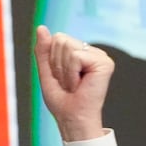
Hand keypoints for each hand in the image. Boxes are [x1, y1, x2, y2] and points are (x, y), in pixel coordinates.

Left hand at [35, 26, 111, 141]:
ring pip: (67, 47)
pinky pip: (76, 57)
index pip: (57, 38)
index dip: (52, 59)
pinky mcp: (105, 63)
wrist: (72, 117)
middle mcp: (91, 51)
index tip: (60, 77)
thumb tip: (41, 28)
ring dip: (64, 71)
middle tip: (67, 82)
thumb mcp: (47, 71)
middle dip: (57, 64)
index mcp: (79, 52)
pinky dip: (71, 74)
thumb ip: (44, 50)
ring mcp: (100, 56)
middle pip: (61, 39)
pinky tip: (80, 85)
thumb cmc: (62, 99)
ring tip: (73, 85)